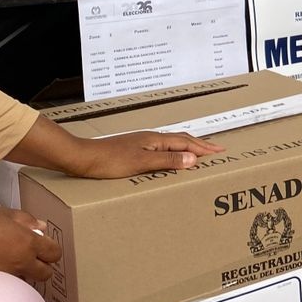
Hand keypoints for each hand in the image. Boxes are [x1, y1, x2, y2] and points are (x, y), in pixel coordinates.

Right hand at [0, 205, 62, 282]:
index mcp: (27, 243)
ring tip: (9, 260)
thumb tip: (41, 227)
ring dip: (24, 273)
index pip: (54, 254)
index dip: (50, 249)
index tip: (43, 245)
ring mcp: (6, 276)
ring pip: (27, 280)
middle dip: (42, 265)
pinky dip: (8, 278)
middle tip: (30, 255)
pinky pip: (9, 284)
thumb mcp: (3, 213)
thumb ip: (26, 220)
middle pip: (46, 273)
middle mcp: (21, 263)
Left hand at [66, 130, 223, 178]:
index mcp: (155, 140)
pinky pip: (160, 151)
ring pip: (171, 145)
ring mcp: (141, 144)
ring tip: (197, 154)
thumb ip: (167, 160)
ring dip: (187, 149)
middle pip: (181, 140)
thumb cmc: (109, 161)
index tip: (219, 150)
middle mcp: (150, 139)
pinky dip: (172, 154)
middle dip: (199, 145)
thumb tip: (192, 158)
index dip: (204, 147)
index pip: (186, 143)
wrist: (82, 158)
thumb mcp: (141, 162)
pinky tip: (169, 160)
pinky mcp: (133, 152)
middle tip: (214, 150)